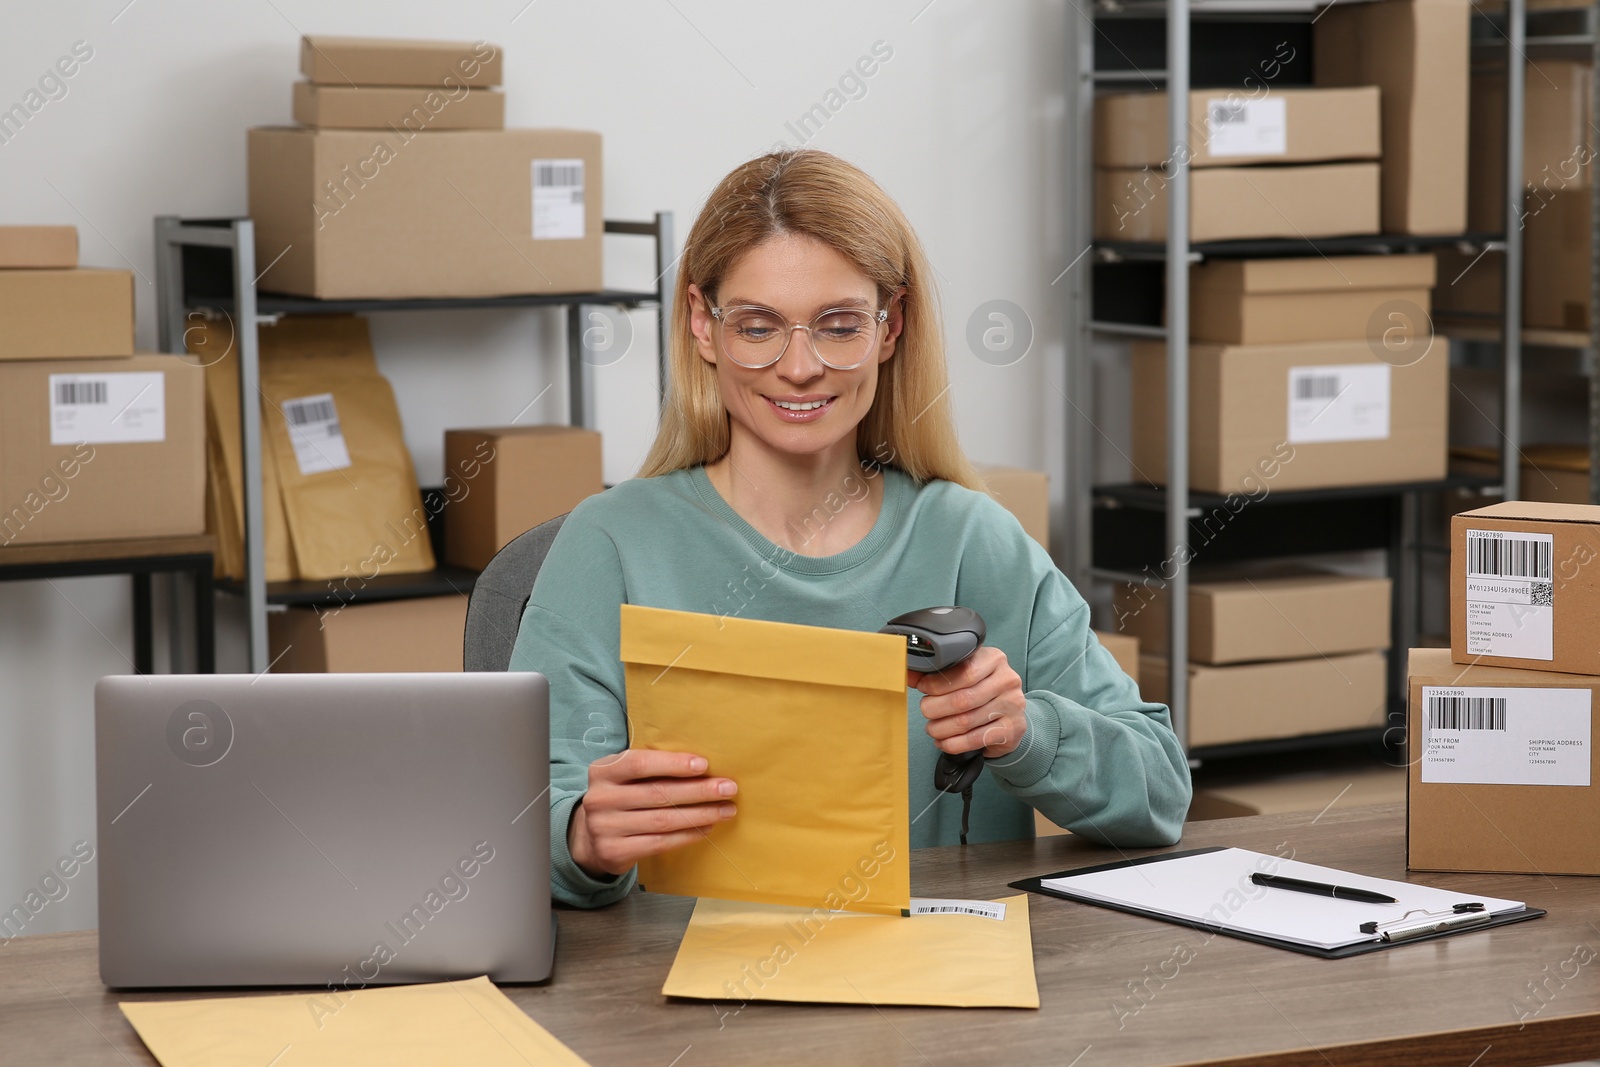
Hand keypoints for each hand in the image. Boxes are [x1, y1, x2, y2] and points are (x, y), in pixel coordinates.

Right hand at [567, 749, 737, 878]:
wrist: (590, 836)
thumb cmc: (620, 797)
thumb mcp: (624, 777)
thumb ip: (651, 768)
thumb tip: (702, 766)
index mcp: (602, 771)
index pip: (639, 764)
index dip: (673, 764)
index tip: (704, 765)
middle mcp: (600, 799)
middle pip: (657, 794)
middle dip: (698, 791)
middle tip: (728, 788)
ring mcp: (605, 827)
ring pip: (662, 820)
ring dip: (700, 814)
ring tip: (725, 810)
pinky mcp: (614, 852)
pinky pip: (659, 842)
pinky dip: (687, 835)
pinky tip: (706, 828)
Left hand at [908, 646, 1026, 758]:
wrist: (1010, 715)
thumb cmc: (981, 690)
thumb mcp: (964, 674)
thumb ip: (937, 672)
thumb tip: (908, 673)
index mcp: (994, 659)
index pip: (963, 671)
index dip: (937, 683)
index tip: (923, 688)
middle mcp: (1007, 680)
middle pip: (962, 699)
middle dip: (935, 708)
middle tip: (926, 711)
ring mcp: (1012, 706)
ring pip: (966, 721)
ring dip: (941, 729)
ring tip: (932, 729)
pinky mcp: (1012, 730)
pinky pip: (974, 740)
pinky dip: (953, 744)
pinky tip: (944, 742)